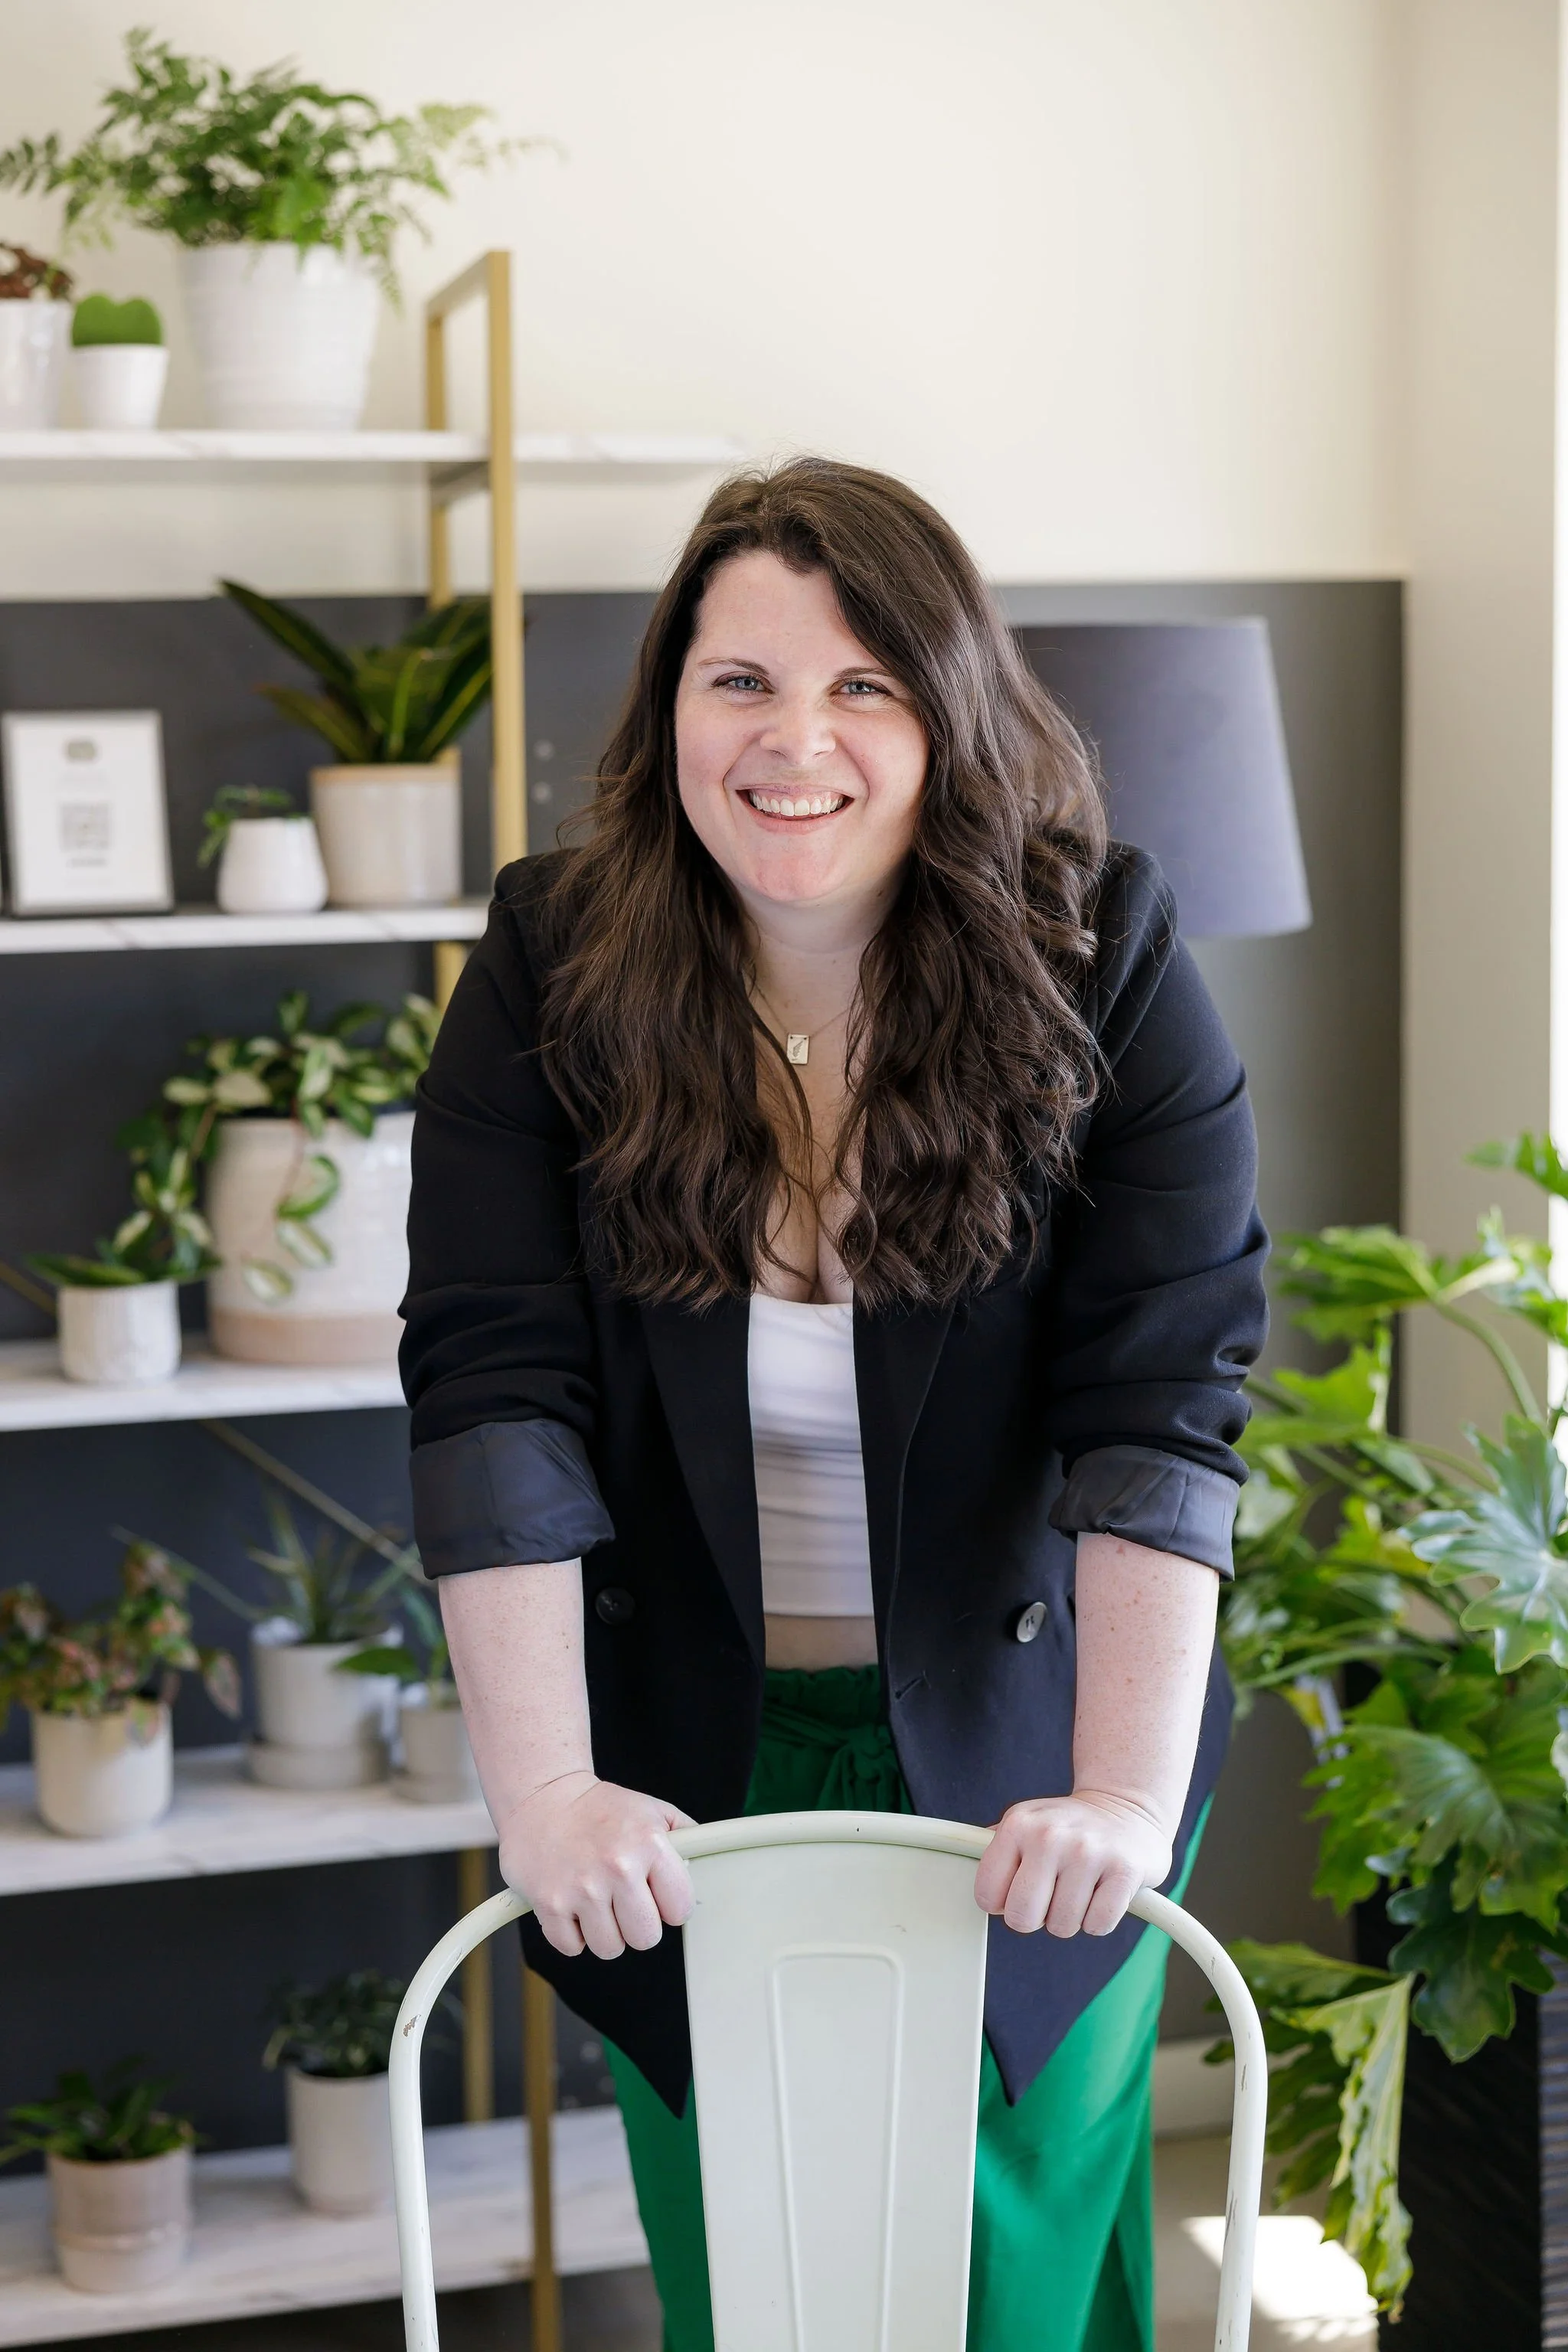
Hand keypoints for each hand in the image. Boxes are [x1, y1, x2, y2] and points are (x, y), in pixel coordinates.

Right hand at [497, 1772, 694, 1960]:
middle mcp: (618, 1866)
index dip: (669, 1906)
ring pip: (609, 1948)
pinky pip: (572, 1947)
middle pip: (646, 1938)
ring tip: (596, 1900)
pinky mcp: (550, 1903)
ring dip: (604, 1931)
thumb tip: (702, 1872)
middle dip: (637, 1924)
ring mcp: (582, 1887)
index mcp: (649, 1843)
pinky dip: (571, 1933)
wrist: (543, 1797)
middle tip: (624, 1900)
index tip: (656, 1896)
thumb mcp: (652, 1811)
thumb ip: (686, 1840)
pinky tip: (572, 1904)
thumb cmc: (600, 1809)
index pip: (680, 1909)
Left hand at [973, 1791, 1171, 1938]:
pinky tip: (1102, 1891)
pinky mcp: (1124, 1870)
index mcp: (1018, 1824)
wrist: (1129, 1809)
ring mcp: (1089, 1851)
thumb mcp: (1028, 1822)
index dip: (1002, 1903)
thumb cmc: (1069, 1828)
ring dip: (1070, 1916)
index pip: (988, 1894)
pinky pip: (1098, 1925)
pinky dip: (1099, 1918)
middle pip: (1022, 1917)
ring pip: (1062, 1926)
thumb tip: (960, 1864)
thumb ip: (995, 1847)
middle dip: (1035, 1916)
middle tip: (1050, 1895)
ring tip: (1080, 1886)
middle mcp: (1050, 1834)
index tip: (1017, 1890)